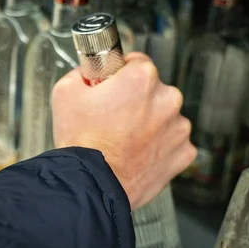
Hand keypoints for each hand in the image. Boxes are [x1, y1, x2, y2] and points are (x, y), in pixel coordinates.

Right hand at [51, 53, 195, 209]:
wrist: (91, 185)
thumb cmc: (81, 144)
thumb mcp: (65, 92)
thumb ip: (81, 72)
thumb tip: (88, 72)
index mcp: (141, 79)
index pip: (135, 62)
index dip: (119, 75)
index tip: (112, 86)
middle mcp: (167, 99)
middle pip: (151, 90)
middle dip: (134, 100)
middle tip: (111, 118)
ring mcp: (178, 128)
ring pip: (163, 116)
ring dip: (147, 124)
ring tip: (122, 140)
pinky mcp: (183, 153)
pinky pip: (171, 142)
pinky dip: (157, 147)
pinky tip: (136, 153)